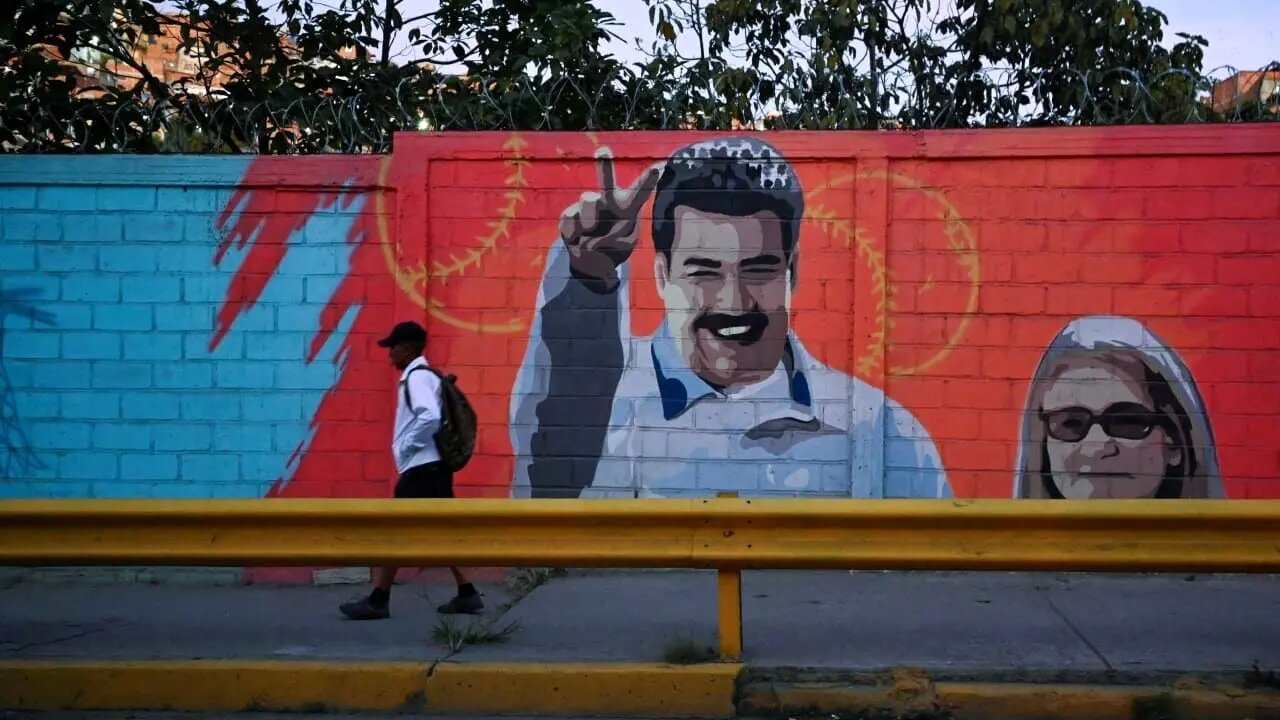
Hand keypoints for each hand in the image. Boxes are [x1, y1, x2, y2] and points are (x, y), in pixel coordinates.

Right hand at [559, 148, 663, 285]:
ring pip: (588, 200)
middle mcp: (607, 200)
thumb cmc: (614, 247)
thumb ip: (615, 235)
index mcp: (627, 206)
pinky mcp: (569, 215)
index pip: (639, 191)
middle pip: (606, 179)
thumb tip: (589, 225)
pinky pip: (572, 220)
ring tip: (591, 233)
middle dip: (604, 164)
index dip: (647, 180)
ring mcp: (587, 206)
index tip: (658, 168)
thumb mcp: (624, 244)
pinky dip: (575, 235)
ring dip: (590, 220)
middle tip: (603, 151)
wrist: (591, 261)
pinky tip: (578, 239)